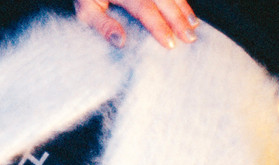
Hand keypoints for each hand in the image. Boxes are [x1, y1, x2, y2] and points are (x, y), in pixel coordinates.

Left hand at [74, 0, 198, 48]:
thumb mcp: (86, 11)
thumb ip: (102, 25)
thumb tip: (120, 42)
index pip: (145, 8)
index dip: (159, 26)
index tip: (170, 43)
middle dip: (179, 18)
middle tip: (190, 37)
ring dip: (183, 7)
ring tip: (193, 25)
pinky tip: (185, 9)